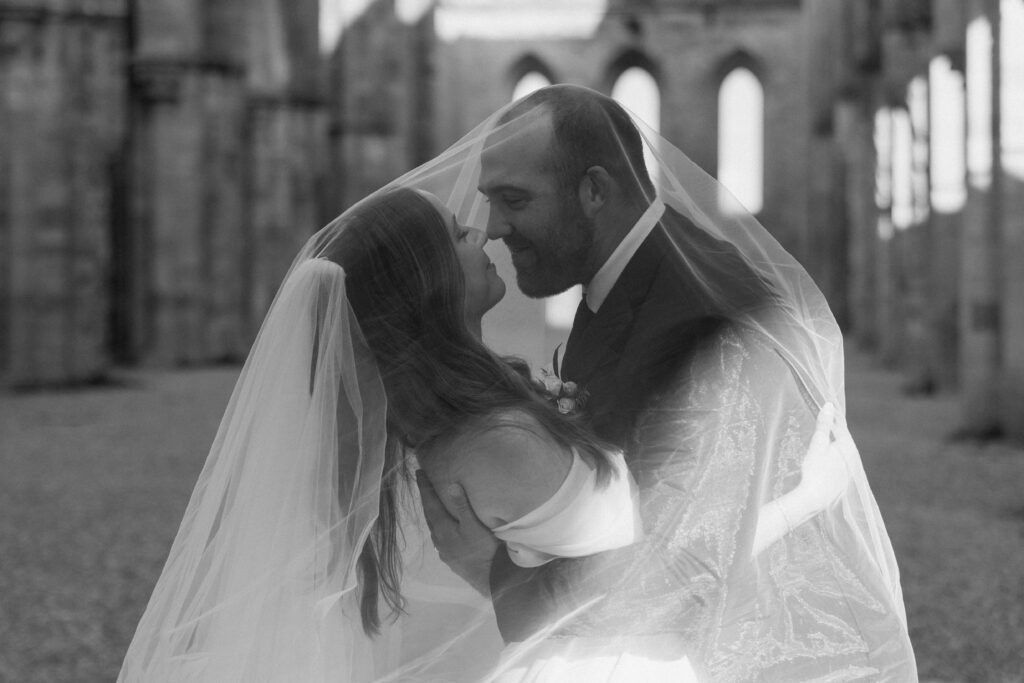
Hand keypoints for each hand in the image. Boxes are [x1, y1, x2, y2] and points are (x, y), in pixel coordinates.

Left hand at [416, 470, 498, 595]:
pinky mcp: (450, 557)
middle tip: (424, 484)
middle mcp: (438, 538)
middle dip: (426, 498)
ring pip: (434, 526)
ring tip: (434, 503)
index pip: (430, 502)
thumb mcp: (474, 525)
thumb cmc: (483, 550)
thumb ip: (462, 506)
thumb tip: (450, 485)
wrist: (489, 579)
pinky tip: (445, 527)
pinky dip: (439, 525)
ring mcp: (443, 549)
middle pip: (429, 514)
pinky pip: (440, 536)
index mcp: (442, 527)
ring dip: (433, 512)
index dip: (424, 487)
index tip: (418, 472)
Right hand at [798, 402, 854, 510]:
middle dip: (832, 434)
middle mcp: (853, 458)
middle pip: (842, 441)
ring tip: (820, 445)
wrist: (814, 498)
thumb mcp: (817, 444)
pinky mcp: (844, 481)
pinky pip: (839, 465)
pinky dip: (832, 461)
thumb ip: (824, 424)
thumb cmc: (814, 469)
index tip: (823, 414)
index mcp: (849, 447)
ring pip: (841, 454)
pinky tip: (823, 464)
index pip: (841, 429)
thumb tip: (829, 405)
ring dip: (832, 448)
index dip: (832, 421)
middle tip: (821, 427)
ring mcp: (850, 471)